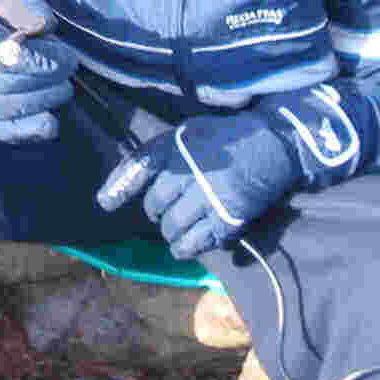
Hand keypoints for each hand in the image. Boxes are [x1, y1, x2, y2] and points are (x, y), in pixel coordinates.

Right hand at [0, 0, 77, 142]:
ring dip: (44, 99)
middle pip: (10, 83)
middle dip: (49, 77)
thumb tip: (44, 26)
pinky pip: (1, 130)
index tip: (65, 54)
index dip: (41, 59)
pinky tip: (50, 123)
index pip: (5, 56)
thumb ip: (23, 5)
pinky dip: (28, 130)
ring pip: (9, 107)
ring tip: (62, 87)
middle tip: (68, 66)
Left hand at [100, 111, 301, 259]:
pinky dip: (187, 247)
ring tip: (175, 230)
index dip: (119, 187)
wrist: (274, 141)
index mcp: (177, 143)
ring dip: (170, 233)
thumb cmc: (226, 138)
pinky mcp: (229, 216)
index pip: (139, 165)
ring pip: (173, 226)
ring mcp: (210, 194)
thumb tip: (133, 181)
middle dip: (155, 212)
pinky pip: (198, 241)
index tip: (105, 203)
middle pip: (155, 204)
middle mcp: (190, 168)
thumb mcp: (190, 132)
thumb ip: (164, 153)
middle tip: (163, 212)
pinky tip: (186, 245)